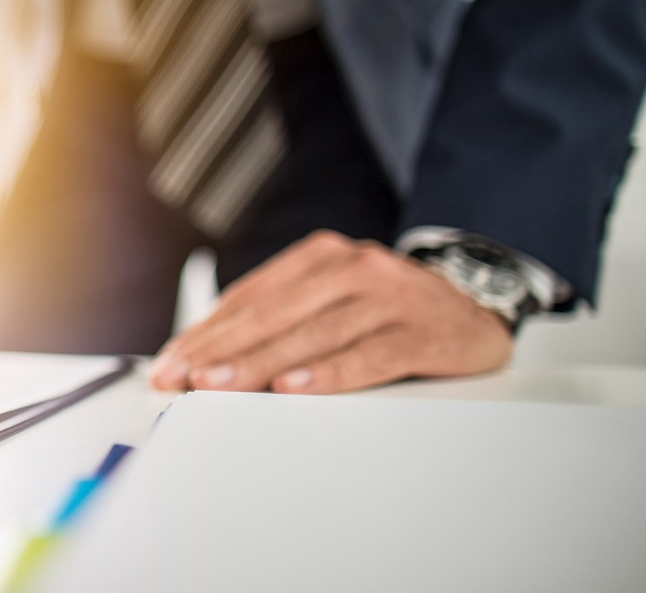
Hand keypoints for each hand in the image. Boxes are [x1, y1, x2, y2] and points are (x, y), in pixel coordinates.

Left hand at [147, 230, 512, 393]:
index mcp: (320, 257)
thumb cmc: (387, 309)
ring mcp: (390, 296)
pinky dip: (330, 373)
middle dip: (219, 351)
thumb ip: (278, 319)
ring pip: (313, 334)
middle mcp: (352, 267)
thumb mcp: (332, 299)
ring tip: (219, 386)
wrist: (476, 304)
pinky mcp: (424, 331)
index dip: (205, 333)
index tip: (169, 364)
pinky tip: (295, 388)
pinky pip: (370, 355)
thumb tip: (204, 356)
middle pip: (273, 314)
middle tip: (181, 379)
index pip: (249, 298)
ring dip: (260, 364)